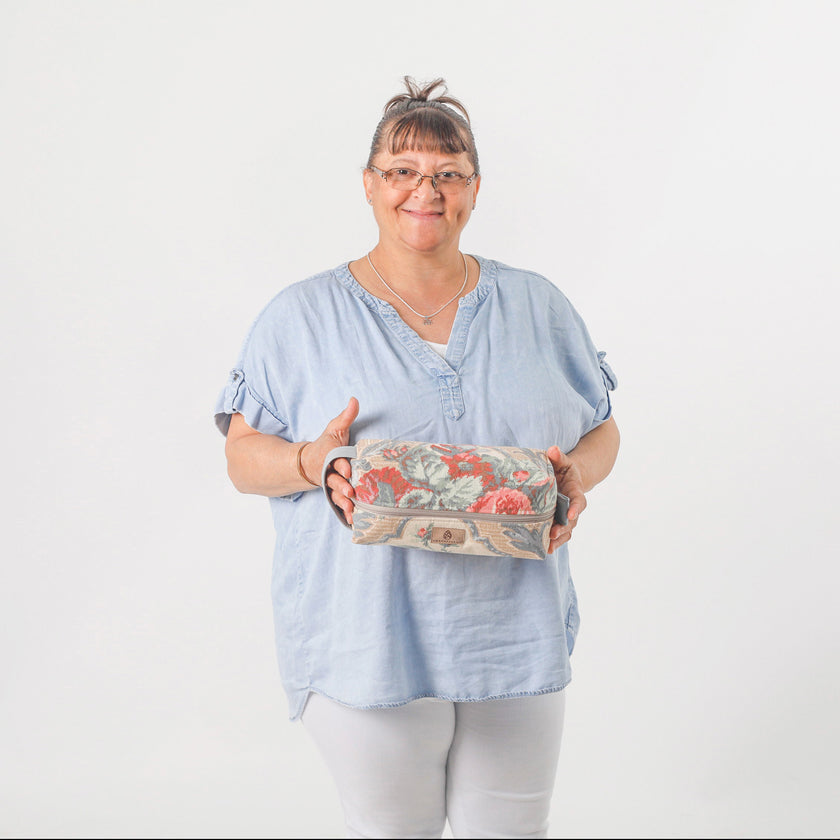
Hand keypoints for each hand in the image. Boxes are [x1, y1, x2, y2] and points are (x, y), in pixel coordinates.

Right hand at [301, 397, 358, 522]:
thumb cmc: (327, 445)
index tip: (348, 470)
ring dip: (344, 503)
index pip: (337, 461)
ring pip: (336, 495)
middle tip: (351, 492)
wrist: (309, 462)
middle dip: (342, 486)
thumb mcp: (335, 429)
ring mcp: (332, 486)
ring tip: (353, 510)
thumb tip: (354, 400)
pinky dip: (345, 512)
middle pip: (335, 480)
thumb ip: (345, 417)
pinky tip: (354, 520)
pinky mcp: (335, 494)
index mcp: (332, 457)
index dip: (342, 465)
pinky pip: (339, 504)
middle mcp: (330, 473)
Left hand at [546, 445, 586, 552]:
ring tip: (548, 546)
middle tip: (553, 533)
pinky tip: (544, 549)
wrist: (565, 479)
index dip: (575, 509)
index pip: (578, 501)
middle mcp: (572, 507)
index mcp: (575, 492)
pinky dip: (553, 542)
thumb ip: (557, 457)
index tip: (570, 515)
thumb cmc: (563, 469)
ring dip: (558, 539)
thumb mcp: (562, 461)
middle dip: (563, 528)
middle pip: (572, 521)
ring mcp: (566, 517)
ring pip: (566, 531)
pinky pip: (558, 535)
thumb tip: (552, 450)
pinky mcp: (559, 522)